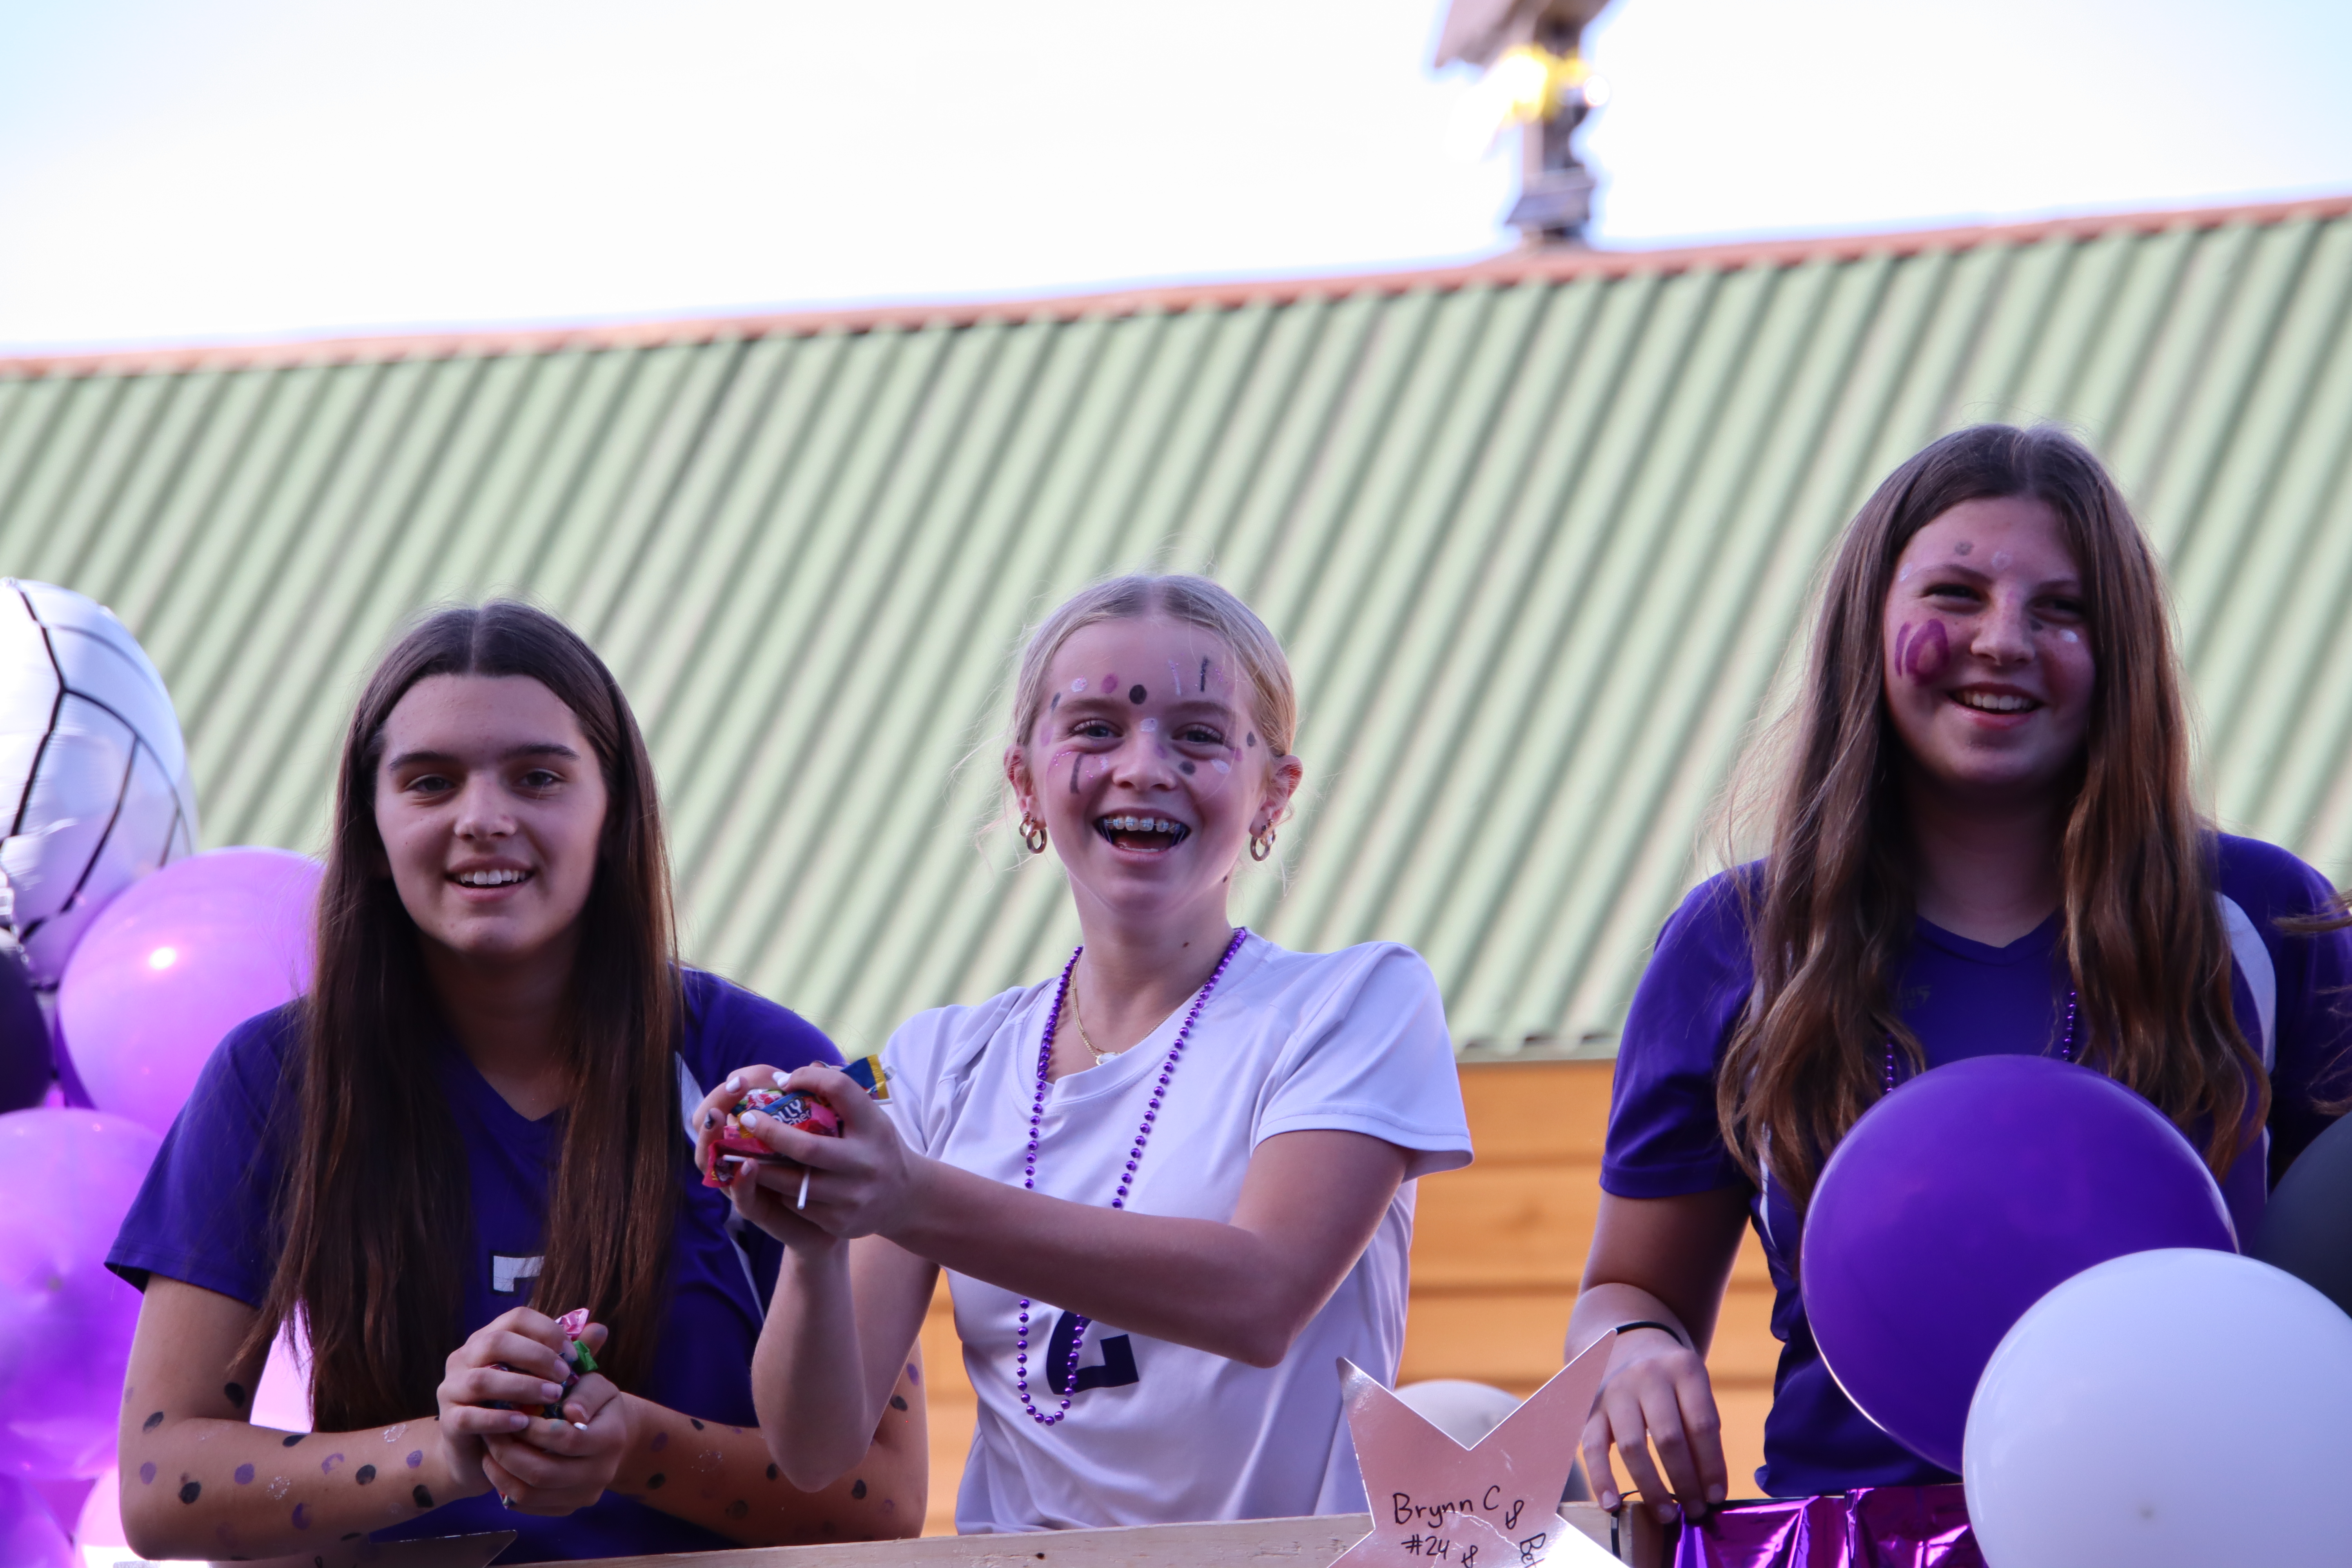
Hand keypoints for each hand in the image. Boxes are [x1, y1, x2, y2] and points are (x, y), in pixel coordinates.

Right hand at [434, 1307, 593, 1498]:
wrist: (480, 1454)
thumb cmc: (517, 1407)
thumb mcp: (542, 1379)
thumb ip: (567, 1355)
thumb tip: (600, 1329)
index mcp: (489, 1338)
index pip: (516, 1318)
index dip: (547, 1331)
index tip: (572, 1354)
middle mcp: (465, 1357)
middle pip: (496, 1342)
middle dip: (536, 1356)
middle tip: (565, 1376)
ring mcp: (452, 1388)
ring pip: (482, 1379)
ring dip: (522, 1386)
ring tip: (552, 1397)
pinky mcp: (449, 1421)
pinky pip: (470, 1416)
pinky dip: (499, 1419)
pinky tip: (524, 1423)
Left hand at [482, 1368, 631, 1514]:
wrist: (612, 1436)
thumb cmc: (598, 1405)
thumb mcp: (598, 1387)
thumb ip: (586, 1394)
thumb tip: (571, 1412)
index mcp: (610, 1439)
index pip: (566, 1440)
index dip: (533, 1429)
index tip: (511, 1413)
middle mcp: (600, 1474)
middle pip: (543, 1474)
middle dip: (507, 1453)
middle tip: (490, 1433)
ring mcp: (583, 1495)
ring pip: (530, 1495)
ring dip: (501, 1473)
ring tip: (489, 1450)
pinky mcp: (568, 1508)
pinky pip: (528, 1506)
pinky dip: (506, 1488)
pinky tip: (499, 1466)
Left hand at [696, 1064, 920, 1244]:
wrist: (905, 1199)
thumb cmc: (877, 1147)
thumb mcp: (869, 1118)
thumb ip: (838, 1097)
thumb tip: (788, 1077)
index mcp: (874, 1127)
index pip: (840, 1089)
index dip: (809, 1078)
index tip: (783, 1080)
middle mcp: (866, 1162)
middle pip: (806, 1147)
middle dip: (769, 1132)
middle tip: (747, 1119)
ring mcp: (853, 1196)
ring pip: (794, 1182)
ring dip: (764, 1166)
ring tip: (745, 1152)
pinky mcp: (841, 1221)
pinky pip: (798, 1204)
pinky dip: (781, 1190)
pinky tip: (772, 1179)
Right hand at [1578, 1326, 1725, 1522]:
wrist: (1630, 1345)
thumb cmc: (1673, 1383)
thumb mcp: (1695, 1390)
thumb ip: (1701, 1431)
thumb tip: (1709, 1491)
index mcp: (1684, 1368)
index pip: (1702, 1424)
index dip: (1712, 1465)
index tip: (1717, 1497)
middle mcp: (1648, 1375)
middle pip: (1669, 1437)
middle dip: (1685, 1481)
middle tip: (1695, 1511)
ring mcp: (1616, 1390)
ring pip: (1632, 1446)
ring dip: (1652, 1487)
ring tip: (1667, 1515)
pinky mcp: (1592, 1408)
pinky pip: (1592, 1448)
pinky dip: (1601, 1479)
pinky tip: (1612, 1506)